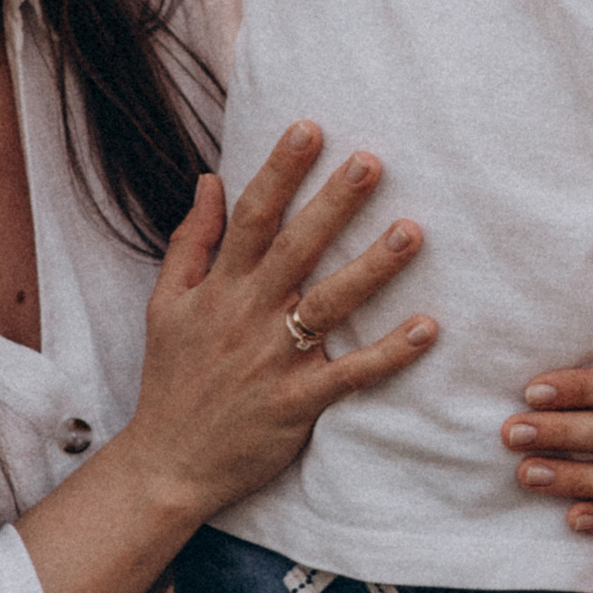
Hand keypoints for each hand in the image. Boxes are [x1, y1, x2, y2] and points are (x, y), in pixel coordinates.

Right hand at [130, 124, 434, 518]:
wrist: (166, 464)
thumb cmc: (171, 380)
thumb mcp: (166, 305)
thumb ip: (190, 242)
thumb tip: (211, 179)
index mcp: (219, 289)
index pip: (251, 217)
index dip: (280, 171)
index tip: (309, 128)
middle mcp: (248, 317)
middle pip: (296, 249)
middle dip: (334, 203)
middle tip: (373, 161)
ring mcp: (274, 360)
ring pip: (330, 305)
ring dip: (372, 268)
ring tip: (412, 231)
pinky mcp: (296, 403)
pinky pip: (350, 375)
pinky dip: (388, 353)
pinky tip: (426, 328)